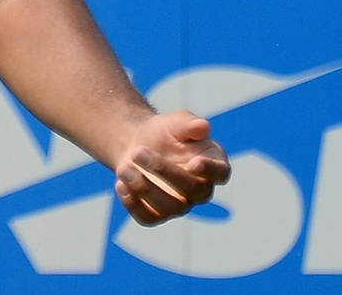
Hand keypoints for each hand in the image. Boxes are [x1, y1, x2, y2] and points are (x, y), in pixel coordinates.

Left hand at [114, 111, 230, 224]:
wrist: (137, 145)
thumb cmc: (164, 133)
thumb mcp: (175, 122)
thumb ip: (189, 124)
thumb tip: (203, 126)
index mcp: (213, 164)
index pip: (220, 173)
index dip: (210, 170)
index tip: (193, 163)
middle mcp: (201, 189)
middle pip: (192, 190)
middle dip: (164, 171)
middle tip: (139, 152)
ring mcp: (180, 204)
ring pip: (171, 208)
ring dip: (145, 189)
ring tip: (124, 168)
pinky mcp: (157, 214)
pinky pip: (149, 218)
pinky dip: (133, 204)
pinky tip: (120, 185)